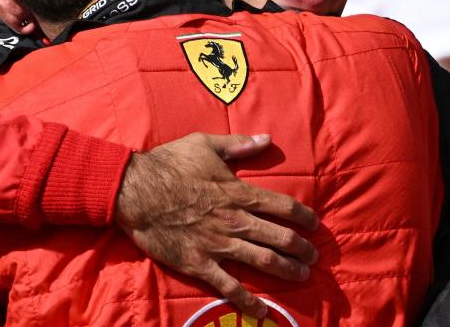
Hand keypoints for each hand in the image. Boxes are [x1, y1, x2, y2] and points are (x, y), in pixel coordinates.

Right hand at [114, 133, 317, 317]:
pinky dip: (248, 301)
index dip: (303, 216)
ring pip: (263, 261)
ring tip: (301, 275)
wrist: (135, 190)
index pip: (282, 206)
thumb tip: (267, 139)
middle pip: (279, 237)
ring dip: (287, 270)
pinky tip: (262, 312)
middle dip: (302, 248)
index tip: (314, 224)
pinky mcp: (199, 263)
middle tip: (313, 256)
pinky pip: (229, 286)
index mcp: (238, 192)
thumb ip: (238, 145)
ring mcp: (218, 244)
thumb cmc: (169, 164)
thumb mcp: (205, 144)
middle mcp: (235, 220)